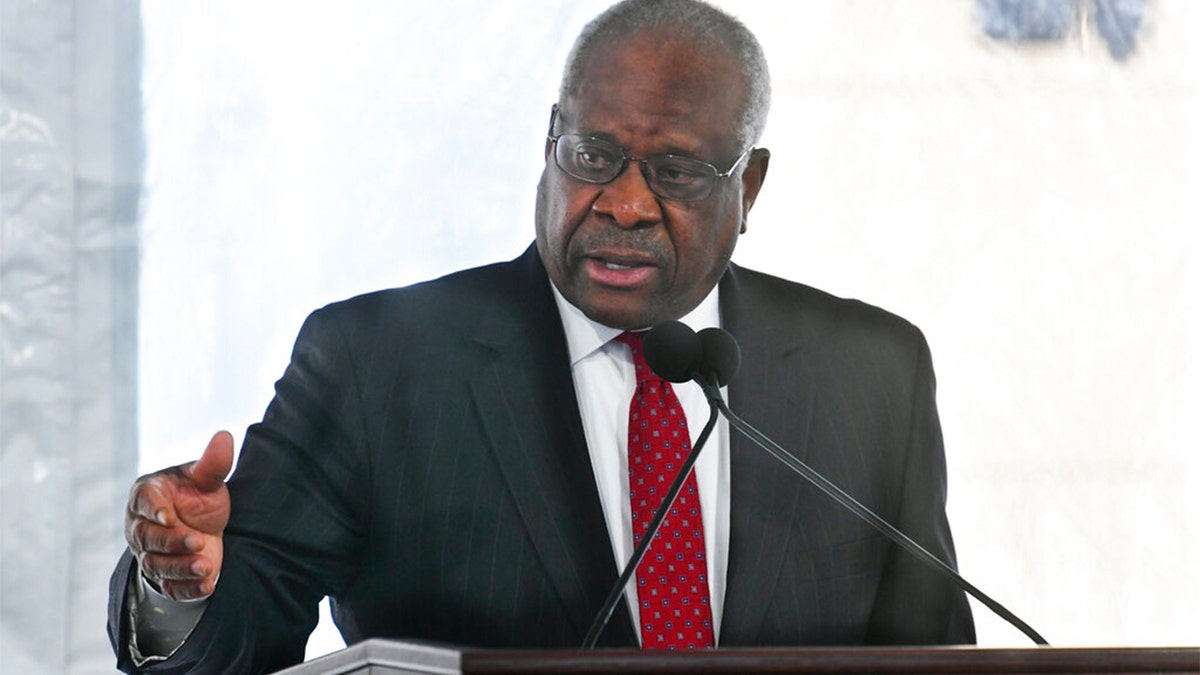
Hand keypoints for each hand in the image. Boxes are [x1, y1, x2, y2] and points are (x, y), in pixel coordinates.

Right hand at [126, 431, 233, 600]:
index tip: (169, 516)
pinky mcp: (164, 577)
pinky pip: (170, 587)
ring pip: (157, 564)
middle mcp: (141, 525)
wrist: (202, 528)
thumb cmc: (198, 497)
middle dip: (172, 542)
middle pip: (148, 537)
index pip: (144, 500)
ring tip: (206, 565)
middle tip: (198, 541)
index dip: (154, 509)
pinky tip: (207, 585)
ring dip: (180, 567)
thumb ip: (212, 463)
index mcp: (148, 494)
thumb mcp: (207, 480)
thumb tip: (224, 436)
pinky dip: (188, 588)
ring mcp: (149, 554)